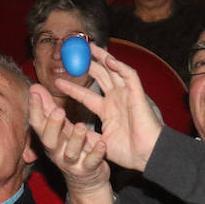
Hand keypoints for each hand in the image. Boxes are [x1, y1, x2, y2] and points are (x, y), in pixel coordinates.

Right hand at [28, 85, 110, 203]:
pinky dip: (96, 153)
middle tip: (58, 110)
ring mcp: (72, 162)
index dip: (35, 109)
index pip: (37, 124)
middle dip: (52, 125)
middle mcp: (57, 152)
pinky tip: (102, 144)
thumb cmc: (71, 148)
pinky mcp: (88, 169)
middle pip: (49, 140)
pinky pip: (91, 162)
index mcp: (49, 140)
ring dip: (75, 139)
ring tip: (82, 126)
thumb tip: (35, 88)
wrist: (86, 180)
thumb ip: (48, 109)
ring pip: (71, 153)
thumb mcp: (59, 130)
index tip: (35, 93)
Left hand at [46, 44, 161, 171]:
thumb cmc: (127, 152)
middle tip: (74, 53)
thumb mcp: (98, 142)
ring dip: (103, 58)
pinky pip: (130, 76)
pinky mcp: (137, 94)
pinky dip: (120, 67)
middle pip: (100, 76)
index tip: (57, 82)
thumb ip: (84, 133)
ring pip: (114, 70)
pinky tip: (109, 61)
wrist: (147, 156)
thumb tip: (66, 129)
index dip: (73, 88)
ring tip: (90, 47)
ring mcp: (127, 95)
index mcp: (107, 110)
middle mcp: (116, 99)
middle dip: (88, 64)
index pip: (86, 95)